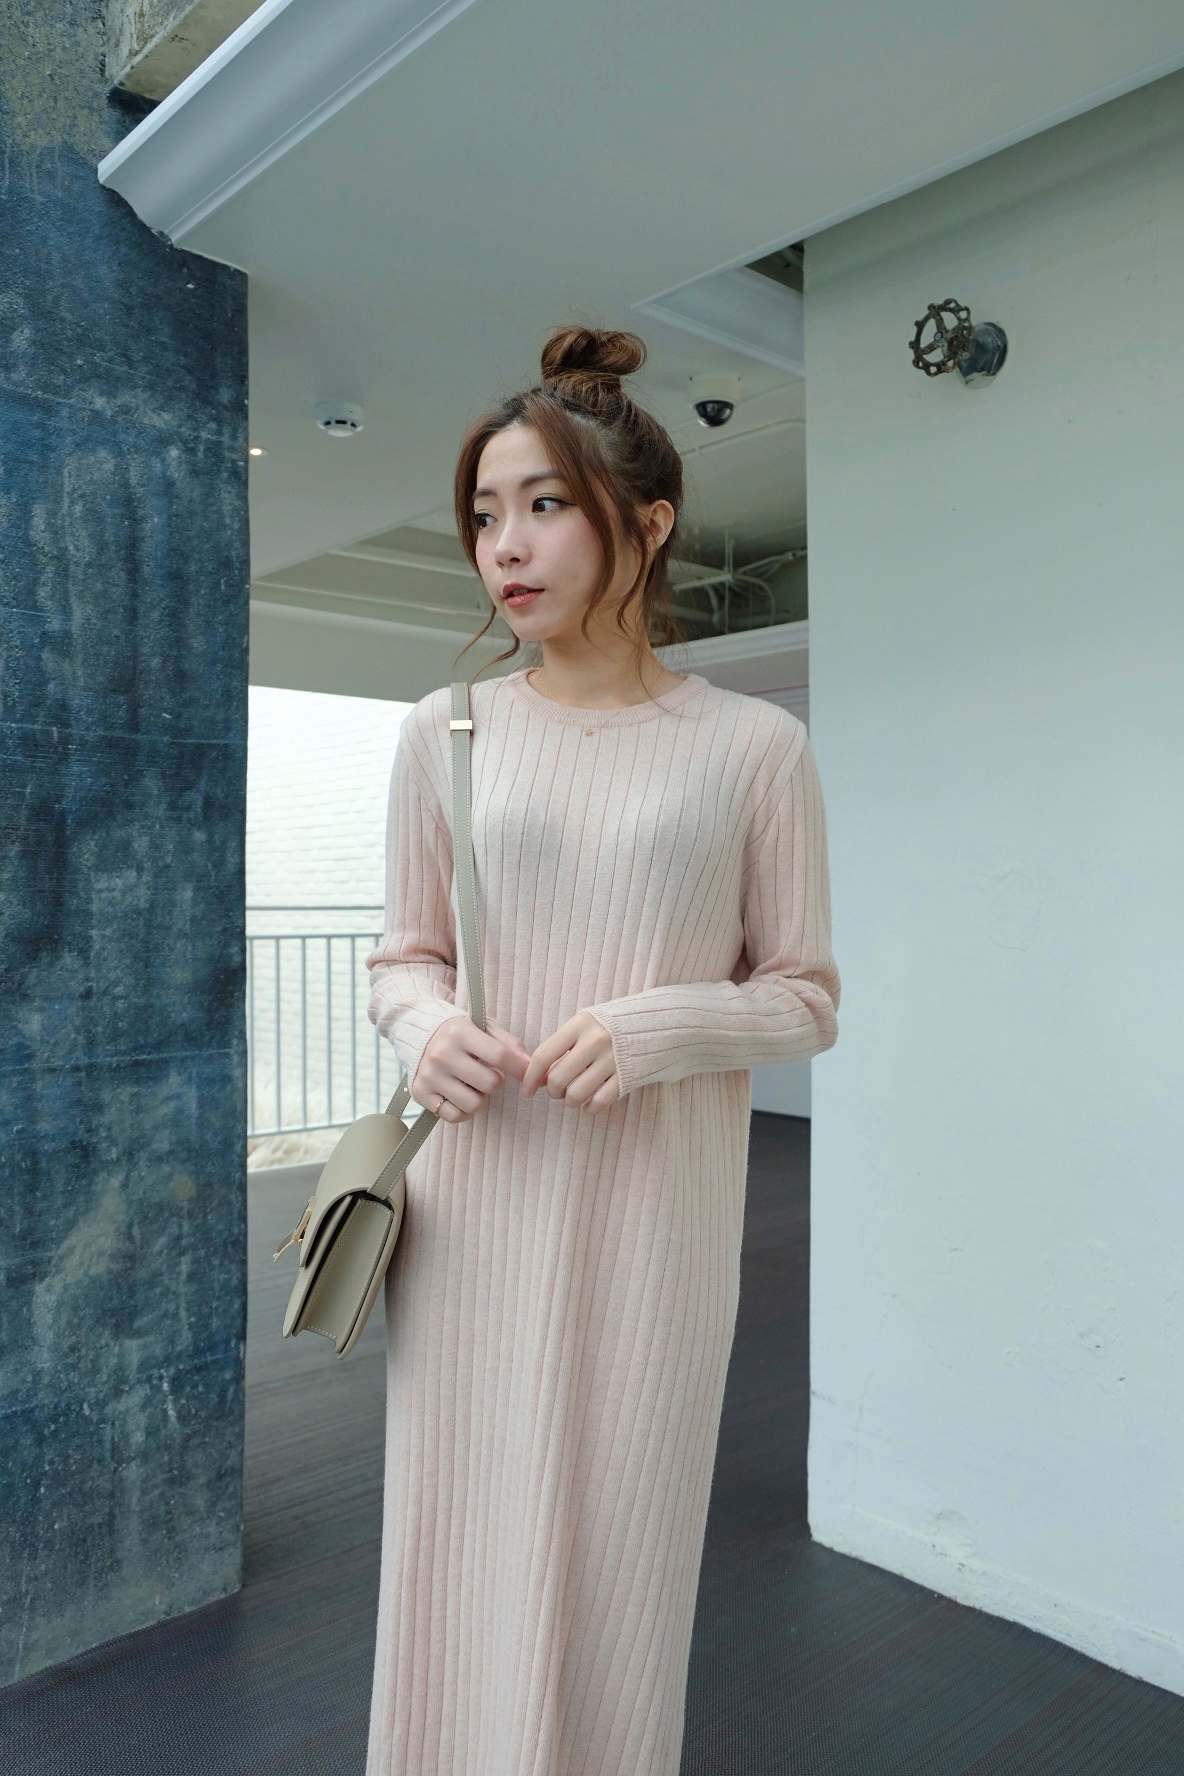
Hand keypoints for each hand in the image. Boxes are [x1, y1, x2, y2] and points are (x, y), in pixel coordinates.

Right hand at [411, 1015, 529, 1122]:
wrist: (422, 1037)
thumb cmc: (462, 1035)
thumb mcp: (485, 1028)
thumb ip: (510, 1044)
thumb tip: (529, 1065)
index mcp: (460, 1032)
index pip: (499, 1055)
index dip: (519, 1068)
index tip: (527, 1074)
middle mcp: (442, 1053)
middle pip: (489, 1083)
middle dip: (496, 1082)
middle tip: (488, 1074)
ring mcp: (429, 1074)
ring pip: (473, 1104)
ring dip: (479, 1098)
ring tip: (472, 1085)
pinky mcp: (420, 1093)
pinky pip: (455, 1116)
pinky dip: (464, 1111)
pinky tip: (461, 1096)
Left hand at [520, 1011, 620, 1112]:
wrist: (661, 1023)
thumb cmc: (615, 1025)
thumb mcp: (587, 1024)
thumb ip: (564, 1046)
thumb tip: (540, 1077)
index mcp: (580, 1024)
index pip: (544, 1055)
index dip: (530, 1078)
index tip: (527, 1092)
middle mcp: (595, 1041)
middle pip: (557, 1079)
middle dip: (553, 1091)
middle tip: (558, 1090)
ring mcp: (612, 1060)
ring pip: (576, 1094)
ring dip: (570, 1101)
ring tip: (575, 1096)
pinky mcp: (628, 1077)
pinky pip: (598, 1102)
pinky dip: (589, 1107)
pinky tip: (590, 1102)